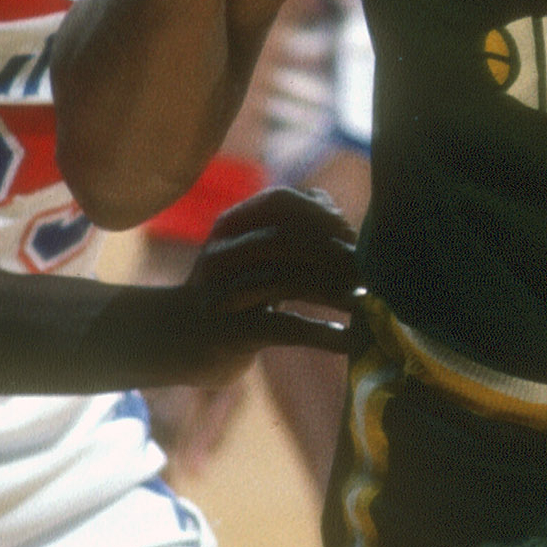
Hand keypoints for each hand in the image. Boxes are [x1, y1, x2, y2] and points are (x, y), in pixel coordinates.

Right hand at [176, 184, 361, 380]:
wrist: (176, 344)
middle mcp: (223, 254)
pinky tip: (350, 341)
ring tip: (369, 304)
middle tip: (370, 274)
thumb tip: (332, 209)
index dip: (321, 215)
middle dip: (336, 255)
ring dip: (337, 292)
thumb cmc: (227, 297)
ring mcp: (224, 294)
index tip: (352, 236)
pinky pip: (285, 328)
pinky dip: (322, 334)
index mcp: (229, 230)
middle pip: (289, 240)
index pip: (279, 202)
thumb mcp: (250, 258)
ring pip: (290, 281)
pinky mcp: (232, 334)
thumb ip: (287, 231)